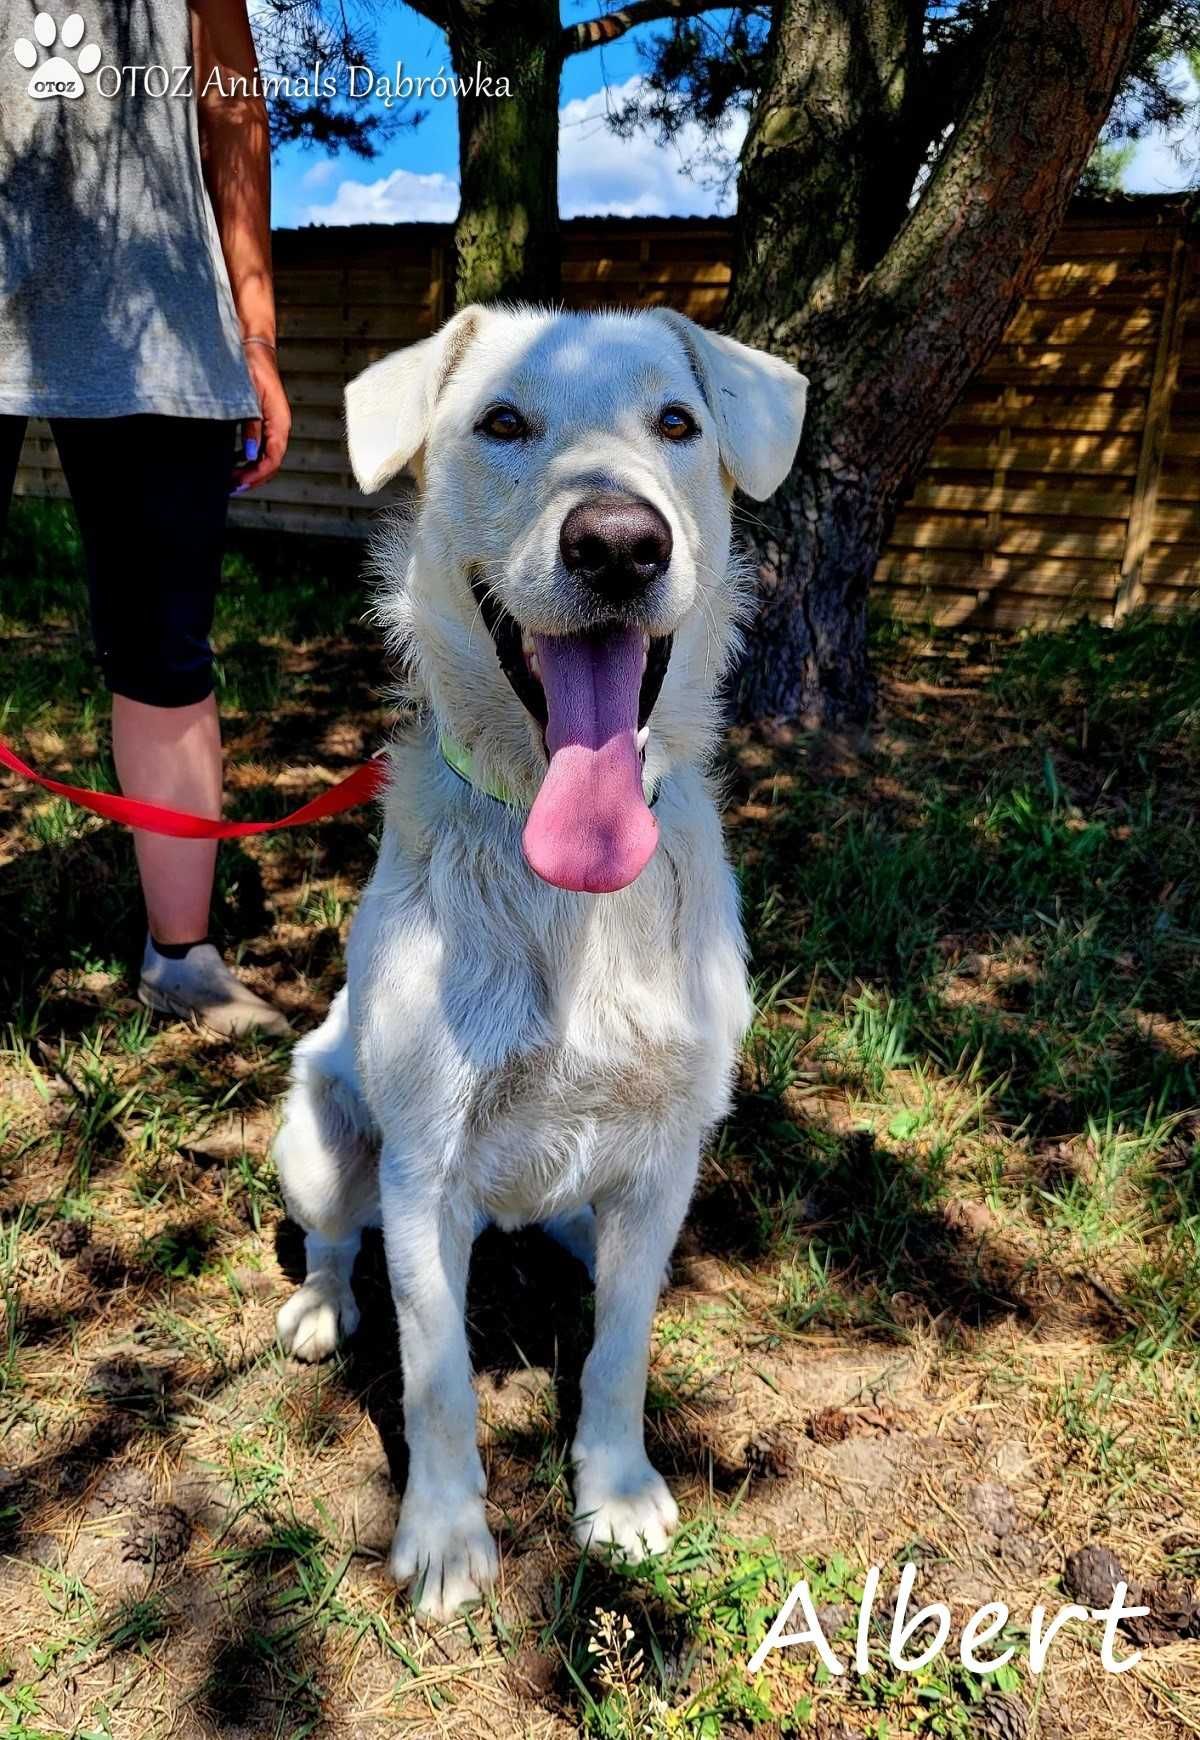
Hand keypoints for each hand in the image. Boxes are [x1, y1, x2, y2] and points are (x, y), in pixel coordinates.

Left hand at [232, 341, 290, 492]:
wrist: (253, 346)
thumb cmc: (252, 365)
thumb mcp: (249, 395)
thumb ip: (252, 425)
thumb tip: (249, 453)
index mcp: (279, 421)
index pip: (272, 459)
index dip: (256, 475)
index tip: (238, 483)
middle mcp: (278, 426)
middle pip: (270, 463)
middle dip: (251, 478)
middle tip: (230, 487)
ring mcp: (271, 424)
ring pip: (265, 457)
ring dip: (249, 471)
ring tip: (230, 479)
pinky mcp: (263, 421)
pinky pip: (259, 447)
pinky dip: (247, 459)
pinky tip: (233, 461)